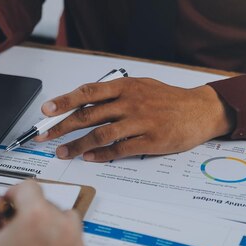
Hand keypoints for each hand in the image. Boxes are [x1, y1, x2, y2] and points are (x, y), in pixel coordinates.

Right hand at [0, 181, 87, 245]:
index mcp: (36, 217)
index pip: (30, 187)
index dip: (15, 193)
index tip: (11, 203)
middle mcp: (61, 227)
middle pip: (47, 205)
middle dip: (32, 213)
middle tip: (18, 232)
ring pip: (65, 222)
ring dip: (51, 226)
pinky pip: (73, 245)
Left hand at [36, 78, 234, 161]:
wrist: (201, 110)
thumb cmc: (168, 99)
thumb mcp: (140, 87)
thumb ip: (114, 94)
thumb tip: (84, 103)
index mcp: (125, 87)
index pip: (87, 93)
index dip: (64, 101)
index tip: (46, 110)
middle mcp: (130, 102)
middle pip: (88, 115)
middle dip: (61, 127)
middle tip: (44, 137)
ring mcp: (140, 122)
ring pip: (100, 134)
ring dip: (78, 145)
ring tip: (63, 153)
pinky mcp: (150, 140)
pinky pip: (120, 150)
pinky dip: (102, 155)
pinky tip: (90, 159)